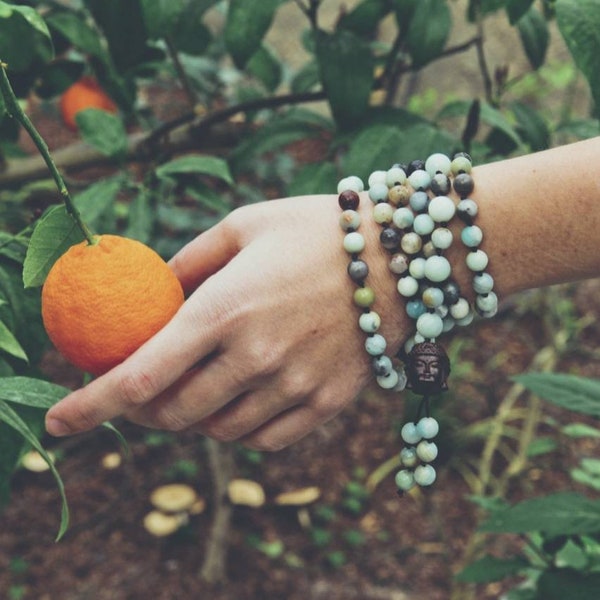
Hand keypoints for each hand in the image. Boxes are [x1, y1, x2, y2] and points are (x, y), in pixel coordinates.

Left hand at [45, 194, 408, 449]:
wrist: (401, 256)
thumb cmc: (318, 230)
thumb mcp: (244, 226)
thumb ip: (187, 263)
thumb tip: (150, 293)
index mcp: (226, 308)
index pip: (141, 376)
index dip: (90, 404)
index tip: (57, 420)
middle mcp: (257, 357)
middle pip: (173, 414)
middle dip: (142, 411)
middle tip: (139, 390)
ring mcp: (295, 386)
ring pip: (218, 431)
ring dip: (192, 417)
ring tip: (197, 386)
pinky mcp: (326, 404)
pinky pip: (264, 438)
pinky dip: (239, 427)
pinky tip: (241, 399)